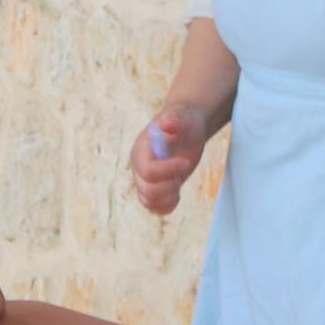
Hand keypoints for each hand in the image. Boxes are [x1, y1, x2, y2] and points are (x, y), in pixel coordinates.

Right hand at [130, 101, 214, 215]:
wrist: (185, 128)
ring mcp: (145, 181)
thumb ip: (174, 120)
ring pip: (149, 202)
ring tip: (180, 180)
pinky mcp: (155, 190)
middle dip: (169, 186)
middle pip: (146, 191)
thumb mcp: (182, 116)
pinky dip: (167, 205)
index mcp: (141, 151)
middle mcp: (139, 168)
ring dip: (169, 196)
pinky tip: (177, 192)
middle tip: (184, 170)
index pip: (148, 171)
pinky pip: (155, 208)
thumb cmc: (183, 120)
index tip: (186, 162)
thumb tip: (167, 125)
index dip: (168, 170)